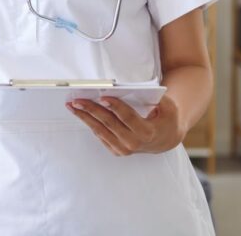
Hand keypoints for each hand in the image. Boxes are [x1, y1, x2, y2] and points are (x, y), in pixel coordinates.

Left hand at [66, 95, 182, 155]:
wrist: (165, 138)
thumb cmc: (166, 118)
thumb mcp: (167, 105)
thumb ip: (154, 98)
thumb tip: (131, 90)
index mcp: (147, 132)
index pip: (127, 117)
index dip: (115, 107)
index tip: (102, 97)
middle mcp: (134, 143)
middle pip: (109, 123)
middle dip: (91, 110)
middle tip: (77, 100)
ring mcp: (124, 149)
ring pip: (100, 131)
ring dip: (85, 117)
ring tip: (73, 105)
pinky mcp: (116, 151)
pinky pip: (100, 135)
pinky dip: (90, 123)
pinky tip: (81, 113)